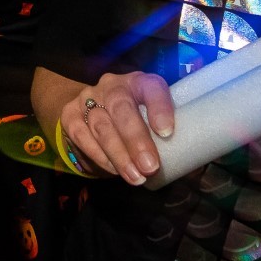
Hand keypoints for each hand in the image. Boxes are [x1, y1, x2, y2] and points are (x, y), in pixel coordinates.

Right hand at [60, 71, 174, 185]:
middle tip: (150, 167)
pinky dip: (99, 156)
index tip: (167, 132)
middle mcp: (113, 85)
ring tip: (135, 177)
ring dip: (119, 155)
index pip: (151, 87)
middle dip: (136, 140)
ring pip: (101, 125)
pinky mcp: (70, 114)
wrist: (94, 116)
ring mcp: (88, 97)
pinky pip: (82, 136)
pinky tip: (113, 171)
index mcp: (140, 82)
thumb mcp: (151, 121)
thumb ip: (165, 135)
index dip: (159, 107)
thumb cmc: (135, 123)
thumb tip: (190, 166)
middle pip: (121, 107)